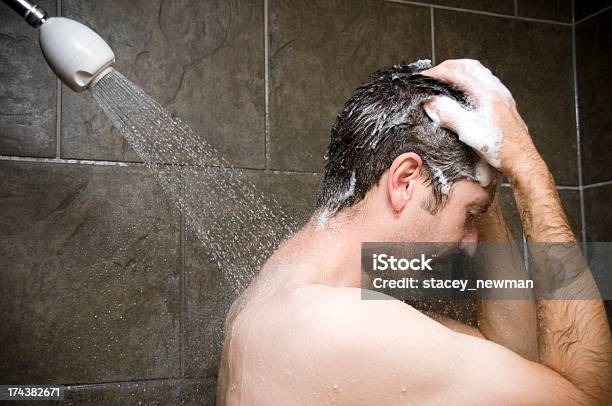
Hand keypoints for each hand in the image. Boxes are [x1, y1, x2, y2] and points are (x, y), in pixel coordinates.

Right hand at [420, 59, 540, 179]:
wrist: (520, 158)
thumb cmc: (500, 147)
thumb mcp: (469, 131)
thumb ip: (449, 114)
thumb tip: (431, 102)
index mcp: (486, 93)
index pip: (457, 73)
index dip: (437, 73)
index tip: (424, 77)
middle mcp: (495, 91)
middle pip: (469, 66)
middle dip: (448, 66)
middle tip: (434, 73)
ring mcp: (501, 96)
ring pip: (479, 72)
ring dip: (461, 70)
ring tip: (448, 77)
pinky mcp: (503, 104)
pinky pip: (486, 82)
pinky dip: (471, 79)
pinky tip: (468, 91)